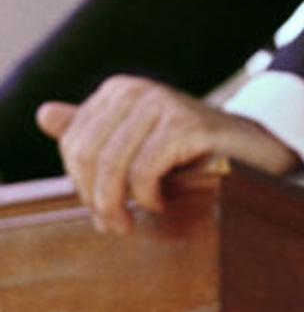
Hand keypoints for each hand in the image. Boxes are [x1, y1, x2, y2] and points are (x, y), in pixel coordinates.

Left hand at [36, 75, 299, 233]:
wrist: (250, 146)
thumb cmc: (189, 147)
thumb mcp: (135, 137)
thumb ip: (91, 128)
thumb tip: (44, 113)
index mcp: (120, 90)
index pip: (73, 143)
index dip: (81, 183)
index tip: (102, 205)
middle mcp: (138, 89)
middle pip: (87, 155)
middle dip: (96, 198)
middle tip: (114, 222)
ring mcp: (164, 102)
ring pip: (112, 166)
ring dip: (117, 205)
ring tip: (132, 220)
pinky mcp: (187, 124)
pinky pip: (145, 170)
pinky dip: (147, 196)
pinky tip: (160, 201)